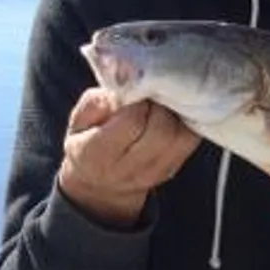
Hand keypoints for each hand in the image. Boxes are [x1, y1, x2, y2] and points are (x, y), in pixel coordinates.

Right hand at [56, 87, 199, 227]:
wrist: (101, 185)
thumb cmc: (87, 143)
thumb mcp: (78, 122)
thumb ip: (96, 103)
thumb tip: (123, 85)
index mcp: (98, 154)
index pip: (131, 122)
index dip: (137, 101)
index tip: (134, 91)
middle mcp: (129, 169)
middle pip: (162, 131)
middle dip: (160, 106)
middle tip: (151, 95)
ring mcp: (155, 172)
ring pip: (181, 136)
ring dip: (175, 114)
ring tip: (161, 105)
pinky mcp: (173, 169)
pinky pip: (190, 142)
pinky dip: (186, 123)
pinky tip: (172, 115)